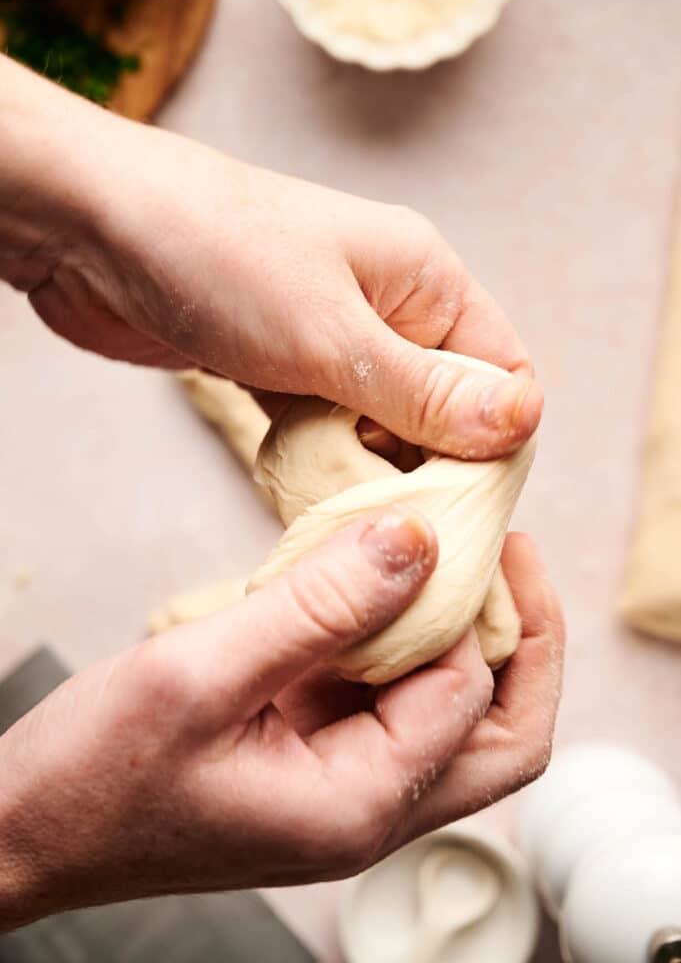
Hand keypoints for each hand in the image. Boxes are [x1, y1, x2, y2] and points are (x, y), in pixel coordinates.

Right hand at [0, 513, 561, 929]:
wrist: (30, 827)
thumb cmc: (94, 776)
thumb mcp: (200, 676)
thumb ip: (316, 608)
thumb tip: (417, 542)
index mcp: (357, 806)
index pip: (470, 698)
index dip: (475, 607)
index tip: (451, 527)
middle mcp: (369, 805)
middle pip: (502, 731)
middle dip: (519, 638)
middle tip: (501, 550)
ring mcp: (346, 782)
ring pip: (452, 710)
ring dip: (459, 630)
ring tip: (440, 551)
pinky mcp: (316, 753)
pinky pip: (389, 692)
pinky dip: (397, 635)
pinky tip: (366, 581)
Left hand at [2, 58, 540, 459]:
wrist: (90, 228)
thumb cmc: (218, 257)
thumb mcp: (334, 336)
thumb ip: (426, 391)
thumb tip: (521, 422)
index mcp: (424, 278)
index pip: (501, 371)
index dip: (497, 439)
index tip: (465, 502)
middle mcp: (387, 305)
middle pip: (444, 405)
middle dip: (427, 463)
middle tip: (393, 517)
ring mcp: (330, 336)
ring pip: (380, 421)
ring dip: (366, 464)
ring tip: (340, 500)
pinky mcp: (280, 363)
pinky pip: (325, 422)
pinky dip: (319, 455)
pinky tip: (303, 482)